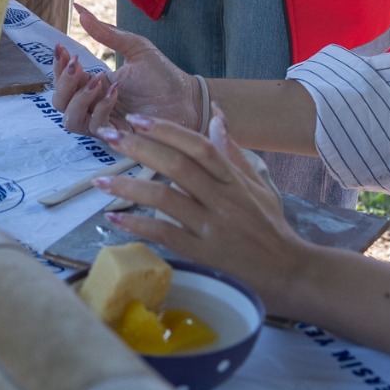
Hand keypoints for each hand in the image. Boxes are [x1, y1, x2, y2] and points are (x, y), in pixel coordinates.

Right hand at [50, 3, 200, 136]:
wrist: (188, 97)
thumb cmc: (163, 75)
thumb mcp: (134, 47)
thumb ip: (107, 33)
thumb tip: (80, 10)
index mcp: (95, 84)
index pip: (63, 81)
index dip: (57, 66)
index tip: (62, 48)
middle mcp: (95, 105)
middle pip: (59, 102)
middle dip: (63, 82)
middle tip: (77, 65)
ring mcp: (105, 121)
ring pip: (70, 120)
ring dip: (79, 98)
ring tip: (98, 81)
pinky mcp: (118, 135)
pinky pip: (95, 127)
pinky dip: (100, 108)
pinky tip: (115, 93)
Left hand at [93, 109, 311, 312]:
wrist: (290, 273)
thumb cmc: (271, 229)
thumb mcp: (258, 186)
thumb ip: (233, 153)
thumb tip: (217, 116)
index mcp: (234, 181)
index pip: (199, 146)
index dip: (167, 130)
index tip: (137, 119)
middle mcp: (223, 200)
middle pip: (177, 166)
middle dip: (139, 148)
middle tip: (108, 137)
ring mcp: (212, 227)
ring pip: (165, 198)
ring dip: (128, 186)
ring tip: (99, 181)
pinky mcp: (203, 254)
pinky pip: (165, 234)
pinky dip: (137, 224)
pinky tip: (114, 217)